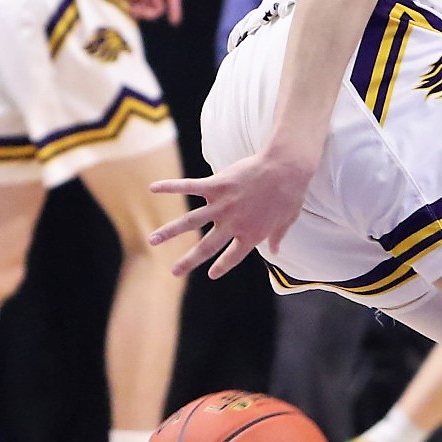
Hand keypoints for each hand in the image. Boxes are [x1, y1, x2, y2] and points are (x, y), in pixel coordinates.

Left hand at [110, 0, 183, 24]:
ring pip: (147, 11)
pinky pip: (136, 10)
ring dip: (140, 13)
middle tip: (136, 10)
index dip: (175, 10)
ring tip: (130, 8)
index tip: (174, 22)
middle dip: (149, 13)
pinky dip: (133, 12)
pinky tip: (127, 8)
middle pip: (158, 9)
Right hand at [147, 148, 318, 279]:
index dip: (222, 266)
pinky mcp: (216, 184)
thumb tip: (276, 251)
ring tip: (152, 241)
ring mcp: (222, 205)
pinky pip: (189, 186)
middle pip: (207, 246)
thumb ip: (277, 236)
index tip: (211, 274)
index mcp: (251, 235)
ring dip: (169, 232)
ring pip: (190, 221)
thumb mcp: (288, 220)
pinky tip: (152, 188)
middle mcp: (233, 223)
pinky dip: (170, 186)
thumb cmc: (290, 193)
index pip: (233, 256)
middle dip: (189, 261)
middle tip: (174, 272)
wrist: (286, 168)